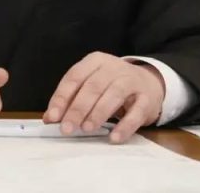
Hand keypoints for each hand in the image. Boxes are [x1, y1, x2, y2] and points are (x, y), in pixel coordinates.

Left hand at [43, 52, 164, 143]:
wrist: (149, 83)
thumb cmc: (112, 86)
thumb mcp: (91, 86)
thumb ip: (71, 99)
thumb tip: (50, 118)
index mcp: (95, 61)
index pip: (75, 77)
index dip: (62, 97)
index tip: (53, 116)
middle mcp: (114, 68)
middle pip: (93, 87)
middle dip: (78, 109)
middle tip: (67, 128)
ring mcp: (132, 81)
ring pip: (114, 95)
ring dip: (98, 113)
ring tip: (87, 129)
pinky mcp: (147, 98)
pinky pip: (136, 112)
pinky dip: (124, 126)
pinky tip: (114, 137)